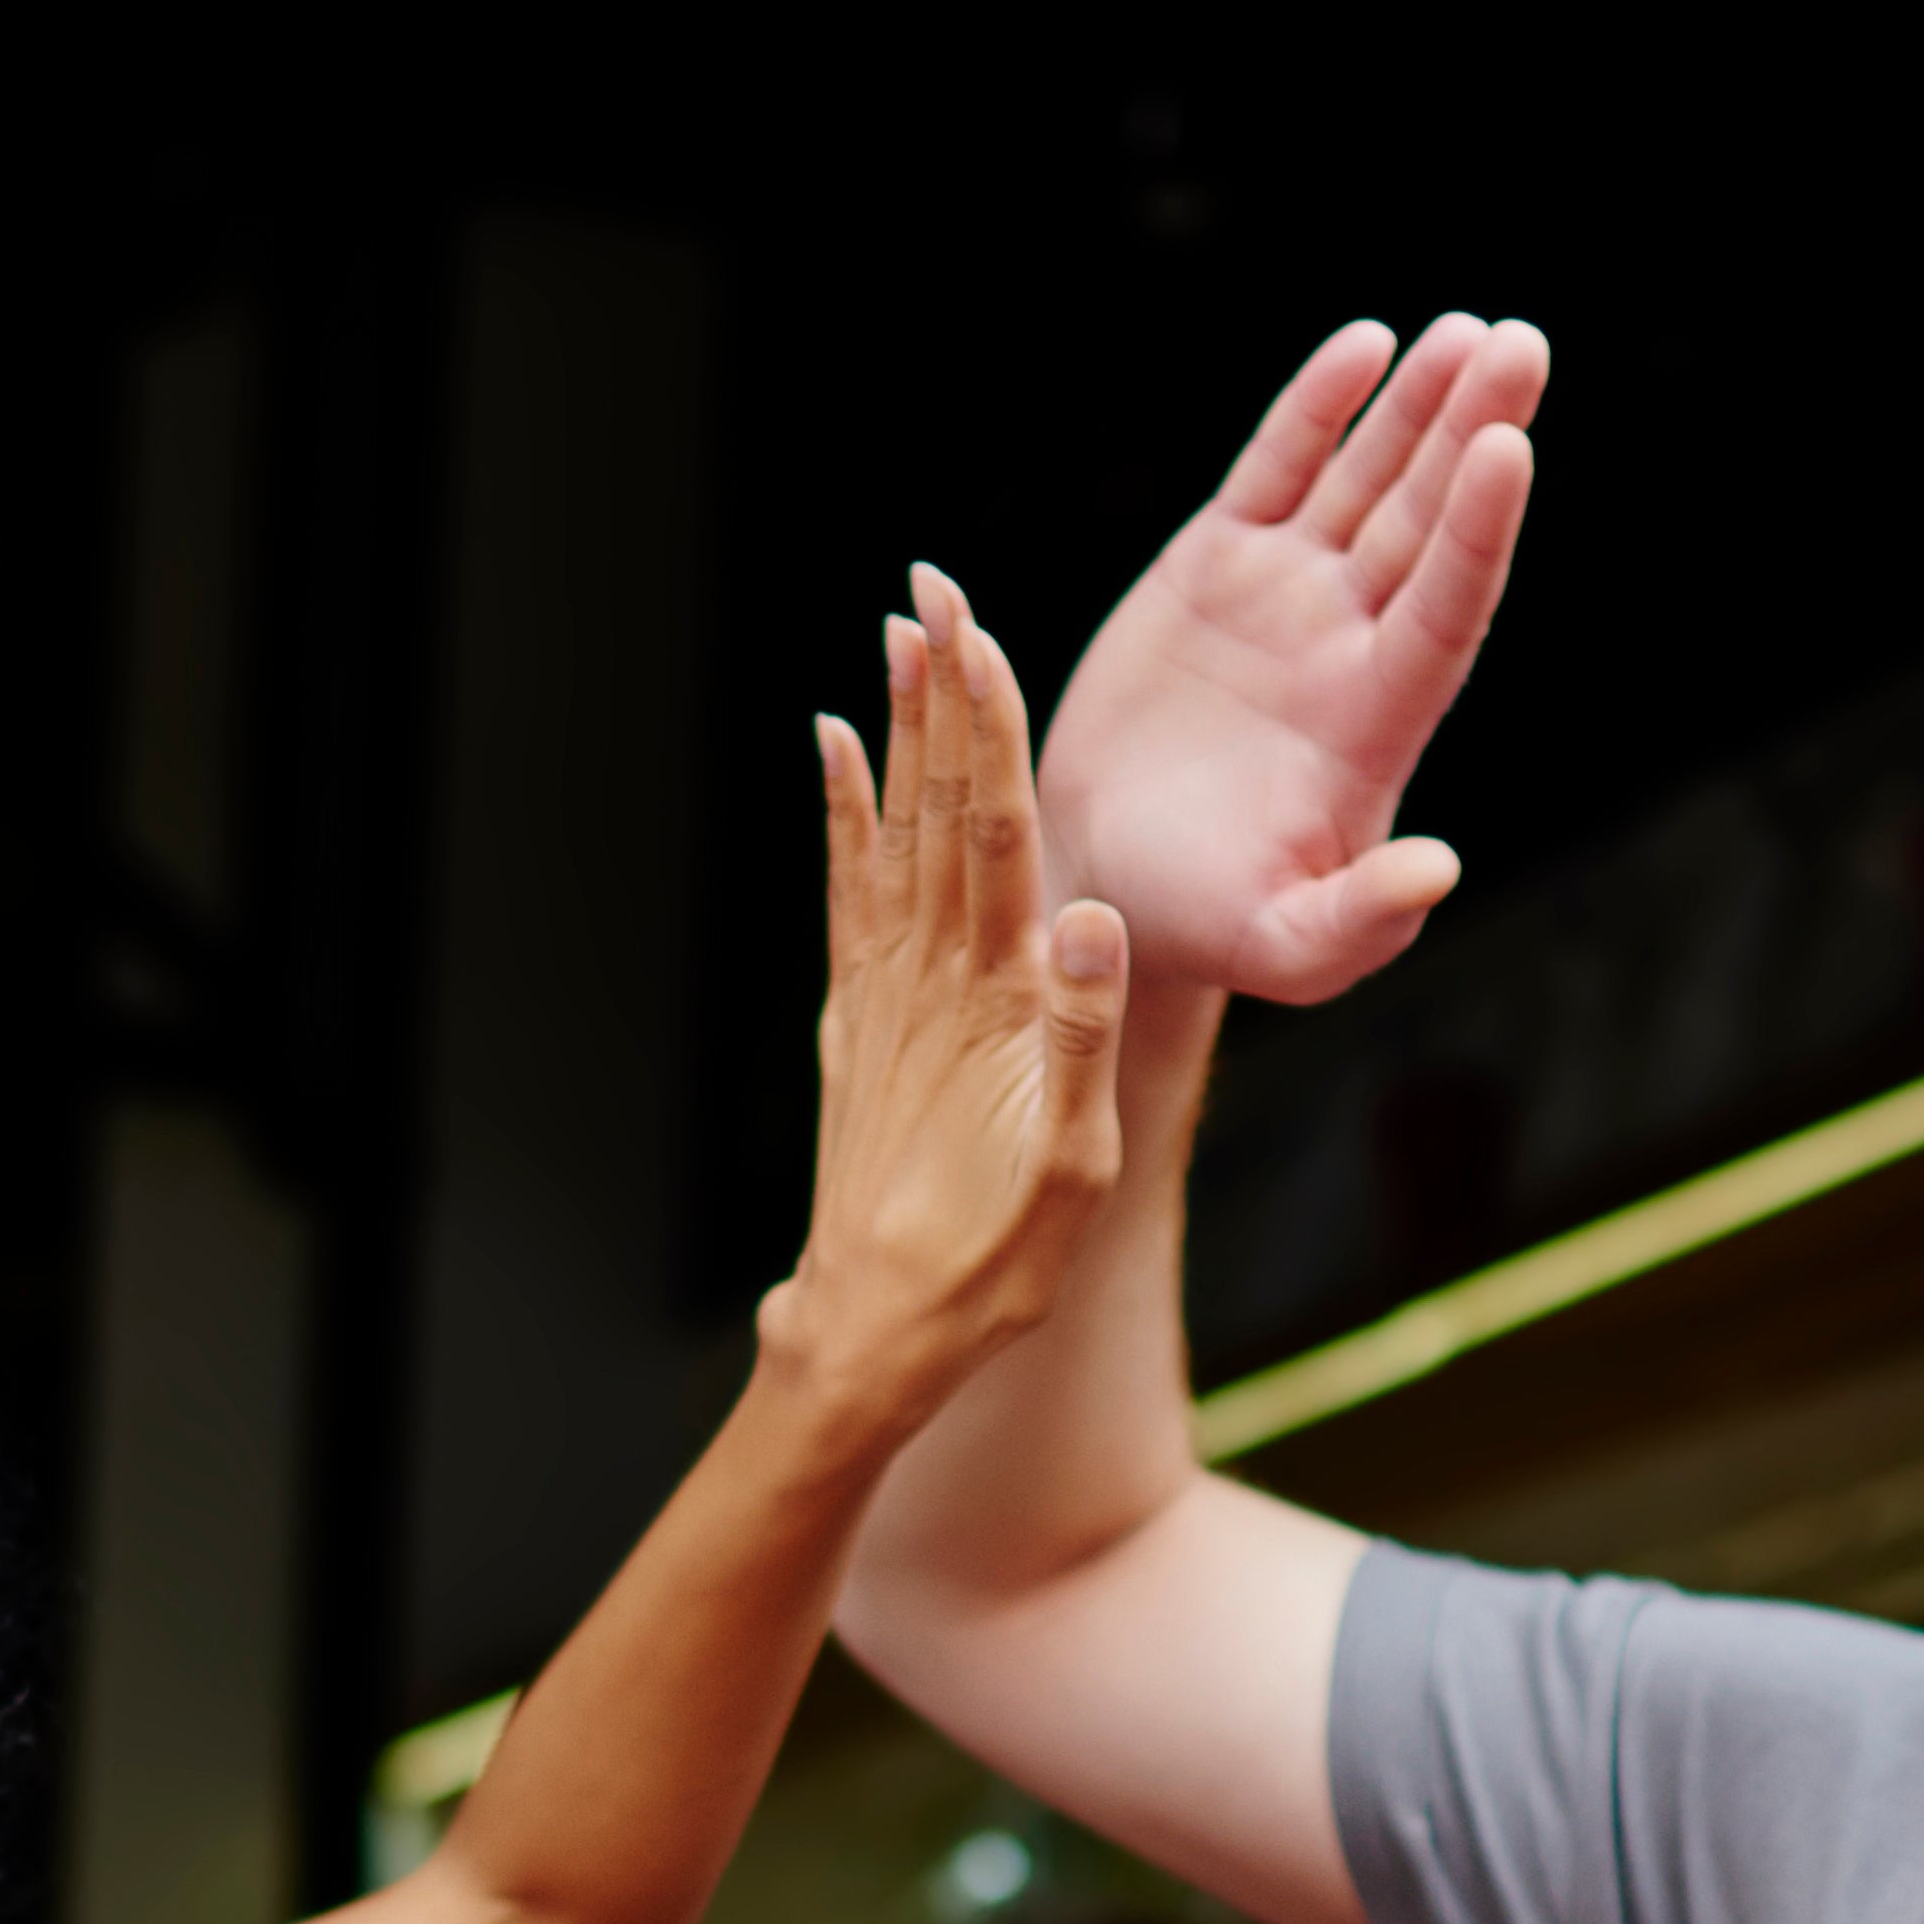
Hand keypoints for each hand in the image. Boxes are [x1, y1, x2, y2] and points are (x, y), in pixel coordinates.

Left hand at [779, 567, 1129, 1455]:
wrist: (871, 1339)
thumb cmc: (988, 1269)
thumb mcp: (1069, 1168)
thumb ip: (1080, 1034)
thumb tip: (1088, 909)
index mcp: (995, 1003)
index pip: (993, 834)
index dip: (984, 728)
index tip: (978, 631)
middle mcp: (931, 980)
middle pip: (937, 808)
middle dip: (939, 692)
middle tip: (933, 584)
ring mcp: (884, 996)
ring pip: (891, 833)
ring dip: (897, 728)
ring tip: (898, 633)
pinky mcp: (856, 1022)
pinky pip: (847, 893)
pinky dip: (841, 814)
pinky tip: (836, 748)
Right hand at [1036, 312, 1544, 1013]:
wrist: (1109, 885)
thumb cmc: (1206, 929)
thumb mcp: (1286, 947)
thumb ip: (1360, 918)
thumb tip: (1440, 871)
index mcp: (1377, 720)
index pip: (1446, 605)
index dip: (1478, 527)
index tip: (1510, 445)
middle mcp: (1346, 641)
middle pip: (1426, 519)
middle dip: (1471, 430)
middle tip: (1520, 344)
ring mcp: (1286, 596)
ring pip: (1368, 479)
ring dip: (1417, 405)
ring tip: (1469, 332)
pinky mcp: (1216, 567)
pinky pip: (1277, 469)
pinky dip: (1317, 409)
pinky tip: (1363, 347)